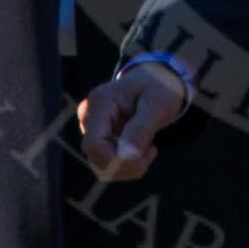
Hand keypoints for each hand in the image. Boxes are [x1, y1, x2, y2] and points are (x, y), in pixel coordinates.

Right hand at [76, 62, 185, 181]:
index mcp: (101, 102)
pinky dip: (127, 163)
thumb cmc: (159, 88)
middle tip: (152, 150)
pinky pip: (107, 163)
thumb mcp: (158, 104)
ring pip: (102, 166)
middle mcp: (89, 115)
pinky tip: (140, 148)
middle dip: (128, 163)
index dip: (118, 159)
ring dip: (129, 165)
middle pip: (97, 158)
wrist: (158, 81)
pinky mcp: (97, 137)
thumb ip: (141, 129)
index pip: (95, 144)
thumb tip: (126, 156)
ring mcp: (90, 128)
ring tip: (148, 146)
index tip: (149, 152)